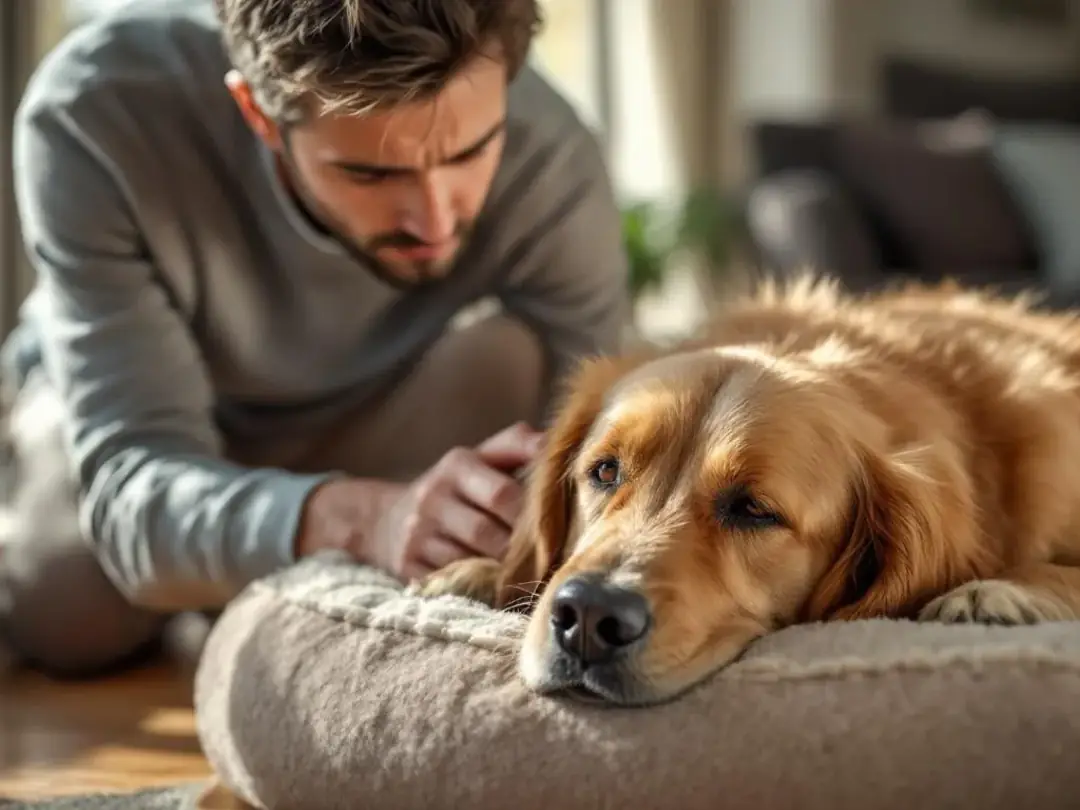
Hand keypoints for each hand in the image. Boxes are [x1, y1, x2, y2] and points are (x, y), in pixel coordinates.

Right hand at [365, 421, 543, 582]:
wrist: (389, 520)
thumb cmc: (457, 488)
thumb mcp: (483, 457)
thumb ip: (519, 445)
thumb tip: (555, 444)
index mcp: (457, 464)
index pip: (503, 494)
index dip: (534, 517)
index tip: (558, 531)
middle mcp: (432, 497)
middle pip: (487, 533)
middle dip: (520, 551)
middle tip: (546, 562)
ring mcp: (416, 535)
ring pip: (470, 563)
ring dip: (502, 574)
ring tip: (527, 578)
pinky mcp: (408, 567)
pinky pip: (451, 584)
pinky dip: (478, 589)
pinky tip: (495, 589)